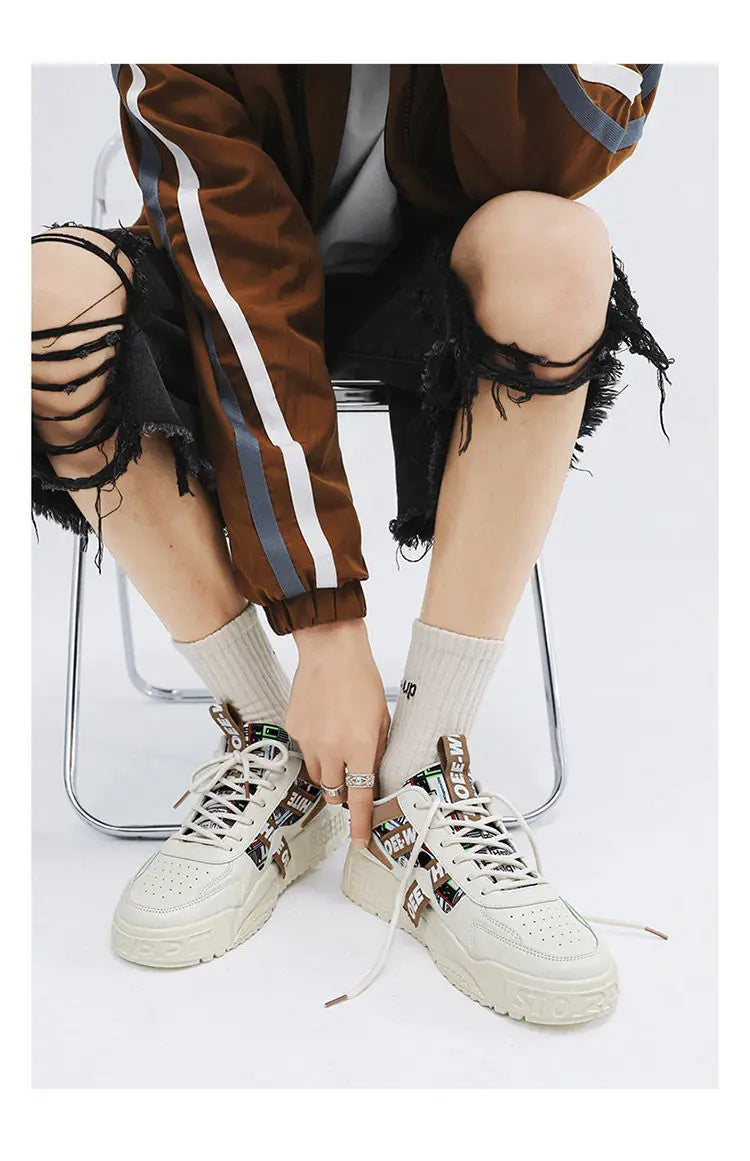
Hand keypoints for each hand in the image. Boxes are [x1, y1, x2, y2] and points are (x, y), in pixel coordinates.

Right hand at [286, 618, 389, 847]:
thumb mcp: (382, 718)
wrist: (331, 649)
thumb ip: (378, 750)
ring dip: (328, 773)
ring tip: (338, 750)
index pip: (361, 797)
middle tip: (351, 783)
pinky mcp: (293, 728)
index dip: (361, 824)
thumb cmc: (362, 679)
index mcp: (360, 746)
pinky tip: (323, 724)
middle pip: (333, 792)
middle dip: (342, 795)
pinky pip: (304, 749)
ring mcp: (308, 739)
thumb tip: (373, 775)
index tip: (361, 841)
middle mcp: (332, 748)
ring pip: (316, 775)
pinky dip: (314, 747)